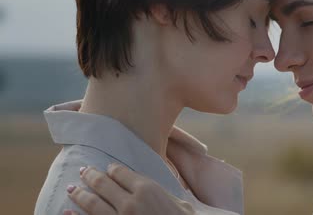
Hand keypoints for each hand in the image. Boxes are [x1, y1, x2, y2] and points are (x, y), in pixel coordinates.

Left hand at [64, 163, 195, 214]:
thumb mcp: (180, 203)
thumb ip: (163, 193)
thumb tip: (153, 188)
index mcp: (147, 189)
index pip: (120, 172)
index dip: (112, 168)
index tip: (107, 168)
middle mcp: (130, 202)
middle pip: (102, 183)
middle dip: (90, 175)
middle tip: (82, 171)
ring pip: (92, 203)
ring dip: (79, 194)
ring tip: (71, 189)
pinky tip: (66, 212)